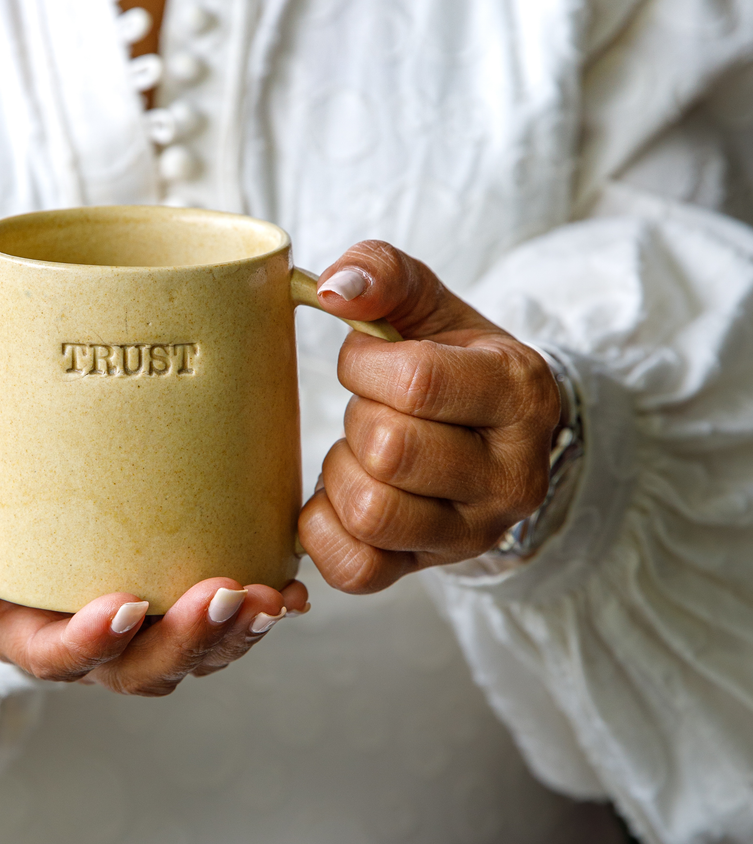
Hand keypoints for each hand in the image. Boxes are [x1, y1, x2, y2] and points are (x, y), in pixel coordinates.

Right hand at [0, 445, 308, 694]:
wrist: (13, 470)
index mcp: (21, 631)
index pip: (57, 656)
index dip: (92, 642)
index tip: (126, 605)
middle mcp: (85, 643)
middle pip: (139, 669)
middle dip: (186, 642)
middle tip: (224, 595)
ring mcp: (136, 628)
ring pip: (189, 657)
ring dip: (234, 636)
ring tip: (271, 599)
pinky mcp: (174, 600)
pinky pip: (219, 626)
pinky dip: (256, 615)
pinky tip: (289, 591)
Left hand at [299, 240, 561, 592]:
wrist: (494, 437)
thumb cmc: (454, 362)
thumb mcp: (431, 305)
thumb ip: (383, 273)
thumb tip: (330, 287)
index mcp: (520, 395)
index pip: (418, 382)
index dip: (365, 364)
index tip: (368, 359)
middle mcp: (510, 476)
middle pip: (390, 450)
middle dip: (358, 418)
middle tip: (372, 409)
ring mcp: (472, 533)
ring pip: (370, 512)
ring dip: (342, 472)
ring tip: (363, 452)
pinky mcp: (428, 570)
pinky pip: (354, 568)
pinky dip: (324, 528)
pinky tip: (339, 495)